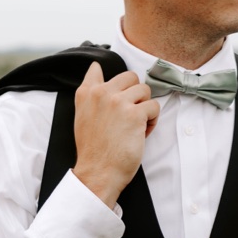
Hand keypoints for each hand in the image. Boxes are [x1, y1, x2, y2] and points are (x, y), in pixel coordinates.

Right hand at [70, 63, 159, 207]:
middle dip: (136, 94)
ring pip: (145, 90)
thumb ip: (90, 92)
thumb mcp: (83, 114)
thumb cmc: (94, 148)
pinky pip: (154, 106)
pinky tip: (142, 132)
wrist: (99, 170)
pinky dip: (153, 120)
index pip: (97, 69)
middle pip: (130, 77)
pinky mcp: (135, 114)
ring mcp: (118, 101)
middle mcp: (101, 92)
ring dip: (146, 107)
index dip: (114, 82)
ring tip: (137, 125)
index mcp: (86, 92)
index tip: (116, 94)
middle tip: (131, 114)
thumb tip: (96, 67)